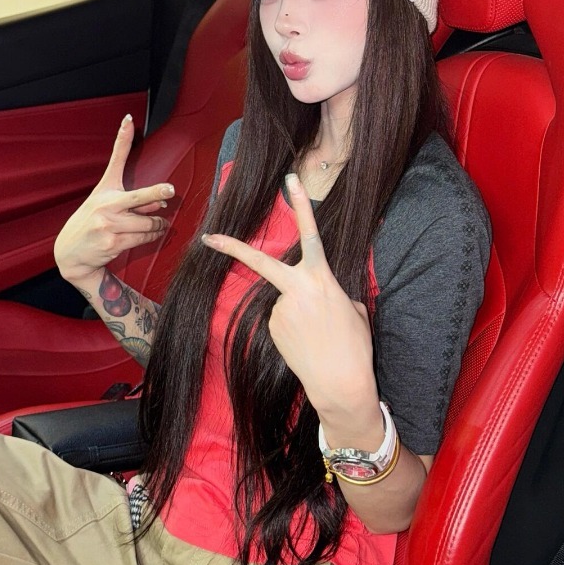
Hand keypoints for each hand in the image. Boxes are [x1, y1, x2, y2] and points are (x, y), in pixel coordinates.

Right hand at [54, 115, 173, 285]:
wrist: (70, 253)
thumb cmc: (90, 221)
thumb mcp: (104, 200)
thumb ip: (132, 195)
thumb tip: (160, 199)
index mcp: (105, 190)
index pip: (116, 160)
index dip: (123, 138)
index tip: (129, 122)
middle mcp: (106, 205)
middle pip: (139, 197)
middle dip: (156, 195)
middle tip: (170, 192)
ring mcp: (109, 225)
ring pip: (148, 223)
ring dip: (159, 225)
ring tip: (160, 224)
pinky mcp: (114, 243)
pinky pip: (143, 238)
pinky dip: (153, 236)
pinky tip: (152, 234)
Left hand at [202, 173, 377, 427]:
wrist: (341, 383)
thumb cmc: (355, 346)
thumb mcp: (354, 309)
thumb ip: (332, 292)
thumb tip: (317, 295)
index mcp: (322, 278)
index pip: (310, 234)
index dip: (300, 205)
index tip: (289, 181)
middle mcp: (296, 289)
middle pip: (260, 262)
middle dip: (232, 248)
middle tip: (208, 237)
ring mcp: (279, 309)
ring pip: (285, 301)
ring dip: (299, 314)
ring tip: (319, 335)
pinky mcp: (271, 328)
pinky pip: (282, 320)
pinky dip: (294, 329)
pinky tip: (308, 344)